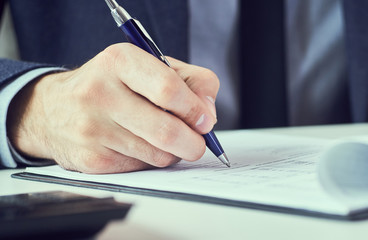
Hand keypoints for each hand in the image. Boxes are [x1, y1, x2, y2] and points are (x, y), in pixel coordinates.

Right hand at [7, 43, 218, 173]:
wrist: (53, 109)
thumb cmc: (113, 85)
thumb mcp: (150, 66)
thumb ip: (191, 81)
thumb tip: (208, 114)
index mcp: (119, 61)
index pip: (168, 89)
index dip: (195, 109)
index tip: (205, 120)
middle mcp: (99, 92)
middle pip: (166, 130)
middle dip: (194, 142)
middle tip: (198, 143)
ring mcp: (92, 128)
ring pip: (158, 154)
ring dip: (173, 152)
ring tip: (164, 138)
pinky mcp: (91, 159)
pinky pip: (142, 167)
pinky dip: (151, 160)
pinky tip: (139, 146)